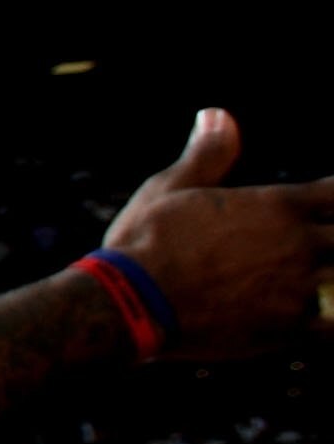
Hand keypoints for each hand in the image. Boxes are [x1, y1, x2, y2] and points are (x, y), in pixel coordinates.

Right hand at [96, 110, 333, 361]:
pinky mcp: (290, 328)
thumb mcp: (170, 188)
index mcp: (280, 205)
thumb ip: (208, 155)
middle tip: (323, 242)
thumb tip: (218, 115)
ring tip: (324, 278)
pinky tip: (322, 316)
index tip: (327, 204)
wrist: (129, 302)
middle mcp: (300, 244)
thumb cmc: (146, 241)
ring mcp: (300, 288)